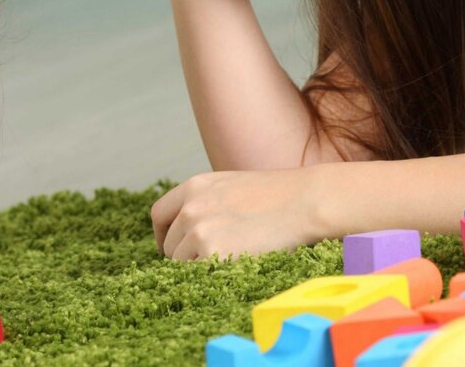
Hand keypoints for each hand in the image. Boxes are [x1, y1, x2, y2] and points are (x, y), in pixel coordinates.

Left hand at [150, 168, 320, 260]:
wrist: (305, 202)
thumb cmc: (279, 197)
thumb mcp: (232, 186)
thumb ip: (208, 204)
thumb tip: (193, 233)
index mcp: (195, 186)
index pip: (159, 214)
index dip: (164, 235)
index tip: (174, 248)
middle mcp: (191, 207)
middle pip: (170, 245)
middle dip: (185, 256)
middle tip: (213, 262)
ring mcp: (199, 230)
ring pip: (182, 264)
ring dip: (200, 269)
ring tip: (231, 262)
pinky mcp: (213, 252)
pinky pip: (198, 276)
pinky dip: (211, 278)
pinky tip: (234, 269)